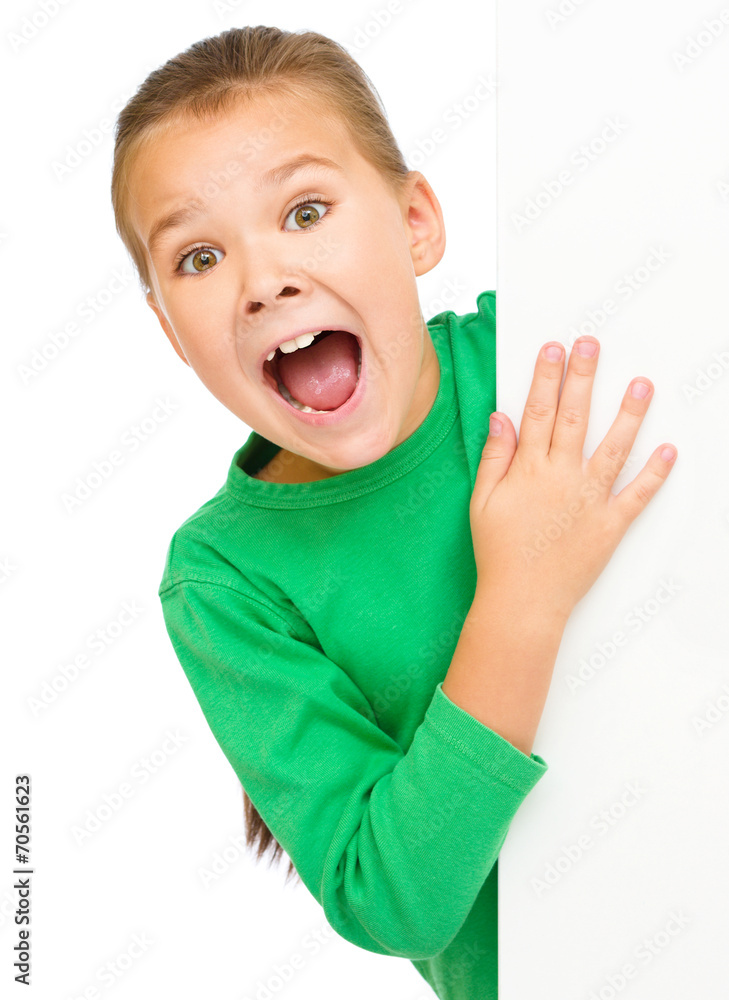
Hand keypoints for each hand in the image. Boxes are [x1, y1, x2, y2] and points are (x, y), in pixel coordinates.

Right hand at [469, 337, 676, 624]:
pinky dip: (655, 474)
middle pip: (573, 417)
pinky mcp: (610, 525)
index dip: (546, 377)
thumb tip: (502, 417)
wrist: (523, 601)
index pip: (537, 412)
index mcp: (528, 470)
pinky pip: (637, 495)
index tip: (553, 349)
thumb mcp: (482, 502)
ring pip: (613, 448)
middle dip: (582, 377)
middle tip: (591, 345)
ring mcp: (589, 500)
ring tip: (641, 385)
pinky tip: (668, 451)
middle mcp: (561, 478)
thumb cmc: (499, 553)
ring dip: (628, 414)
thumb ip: (495, 457)